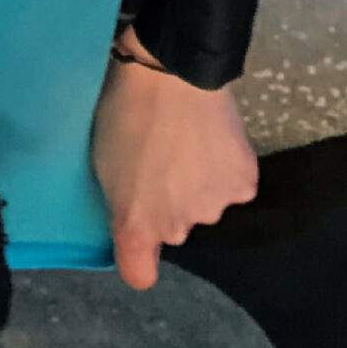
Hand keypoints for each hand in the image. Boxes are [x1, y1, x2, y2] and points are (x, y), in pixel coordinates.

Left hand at [89, 27, 258, 288]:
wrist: (173, 72)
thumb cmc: (125, 111)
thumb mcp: (103, 162)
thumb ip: (120, 204)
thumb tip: (138, 220)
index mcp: (134, 226)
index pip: (140, 275)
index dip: (138, 256)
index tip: (138, 228)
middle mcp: (176, 231)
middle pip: (174, 229)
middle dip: (169, 203)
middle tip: (162, 158)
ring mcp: (212, 209)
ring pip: (206, 206)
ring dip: (200, 186)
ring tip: (190, 141)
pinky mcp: (243, 187)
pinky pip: (233, 187)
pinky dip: (226, 170)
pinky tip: (216, 140)